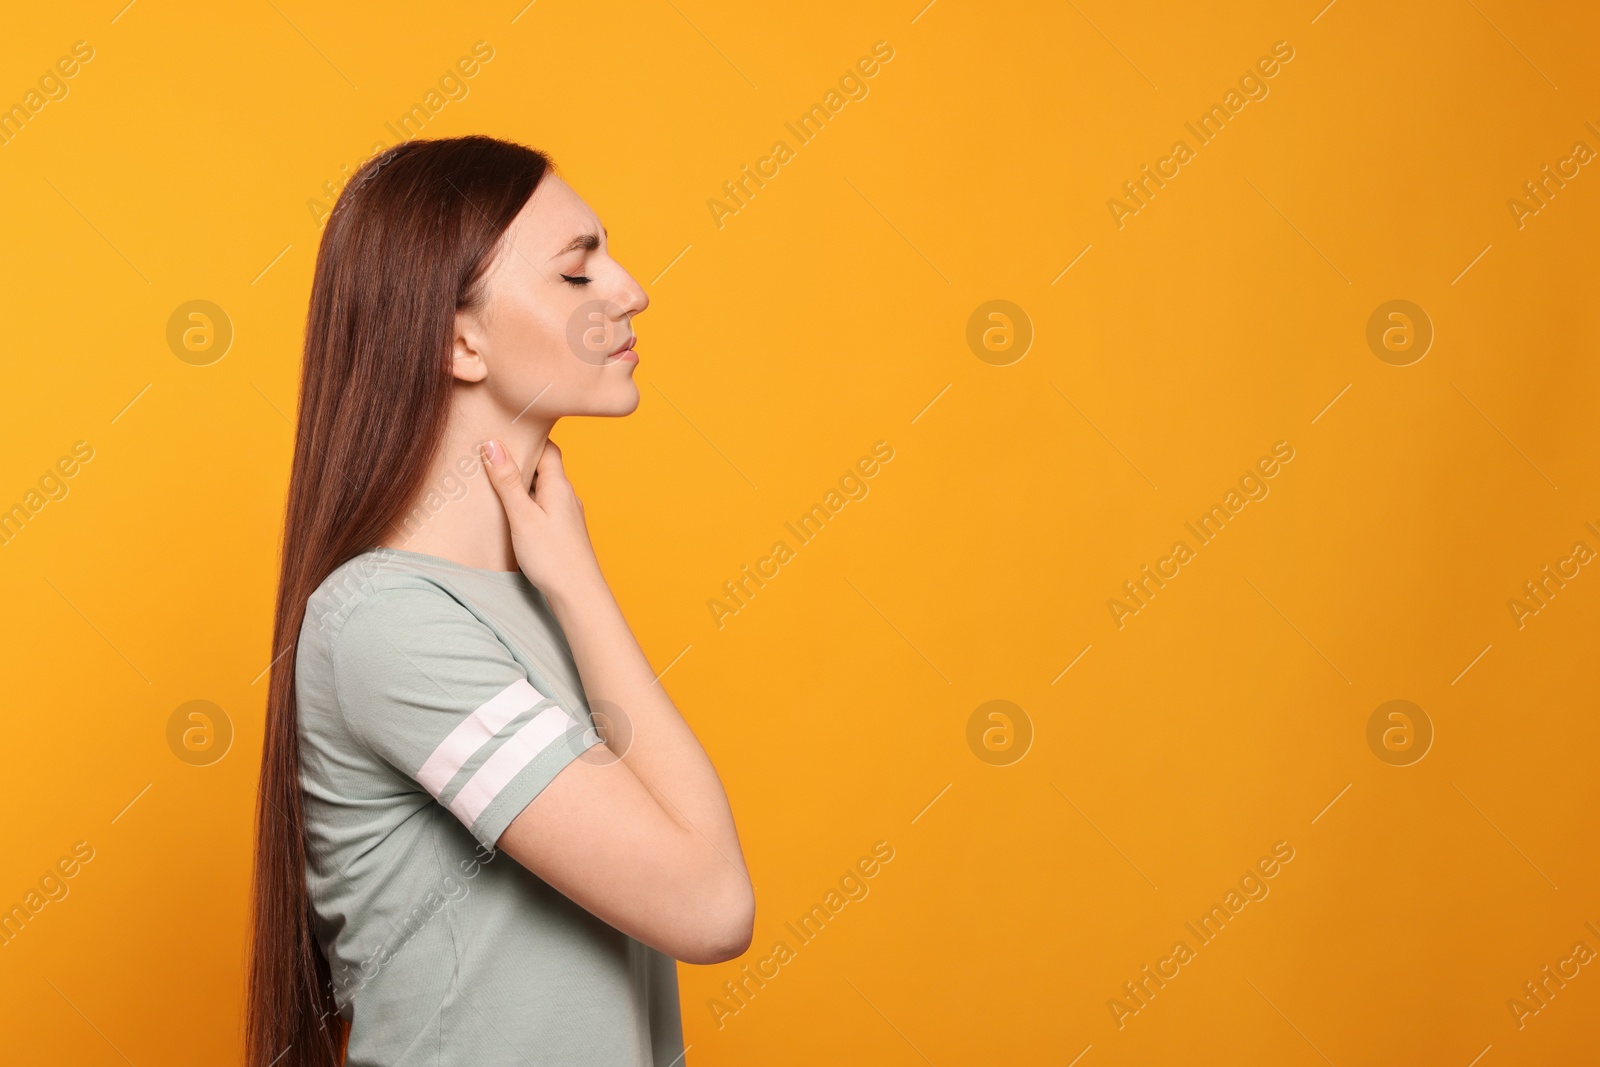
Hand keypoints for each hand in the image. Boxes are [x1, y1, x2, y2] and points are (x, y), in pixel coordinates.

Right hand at [480, 437, 604, 600]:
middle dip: (520, 459)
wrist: (578, 594)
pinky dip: (527, 502)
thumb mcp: (522, 516)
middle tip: (490, 458)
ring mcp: (567, 514)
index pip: (547, 447)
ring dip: (522, 483)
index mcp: (558, 486)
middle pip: (543, 466)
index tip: (503, 432)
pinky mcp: (563, 531)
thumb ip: (507, 481)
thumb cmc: (552, 558)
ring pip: (542, 488)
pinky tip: (512, 513)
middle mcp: (566, 495)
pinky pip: (543, 506)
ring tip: (494, 484)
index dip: (527, 436)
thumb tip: (492, 443)